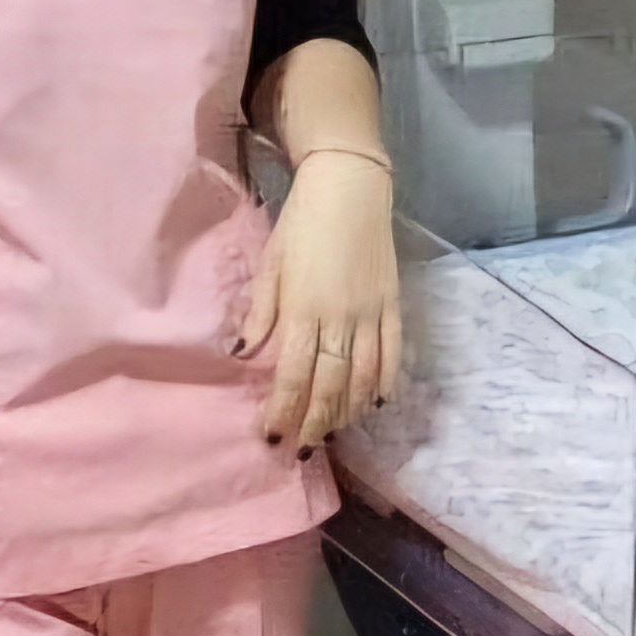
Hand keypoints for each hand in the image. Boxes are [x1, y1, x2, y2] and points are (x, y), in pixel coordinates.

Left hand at [236, 153, 401, 449]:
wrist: (350, 186)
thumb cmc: (300, 222)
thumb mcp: (271, 263)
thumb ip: (260, 311)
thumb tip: (241, 353)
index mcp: (304, 309)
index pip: (292, 374)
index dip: (283, 411)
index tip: (271, 437)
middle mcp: (340, 318)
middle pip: (329, 384)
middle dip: (314, 422)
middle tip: (301, 450)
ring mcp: (371, 312)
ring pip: (362, 375)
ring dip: (347, 409)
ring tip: (333, 432)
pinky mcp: (393, 302)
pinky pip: (393, 351)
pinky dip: (386, 380)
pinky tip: (377, 402)